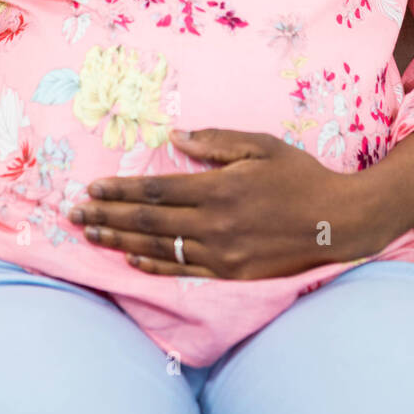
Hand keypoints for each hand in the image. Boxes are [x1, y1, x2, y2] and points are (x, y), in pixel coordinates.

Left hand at [67, 128, 388, 278]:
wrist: (339, 222)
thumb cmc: (301, 176)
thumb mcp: (262, 146)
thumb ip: (216, 142)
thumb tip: (174, 139)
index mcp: (218, 189)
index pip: (155, 191)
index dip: (119, 190)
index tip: (92, 188)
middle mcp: (214, 224)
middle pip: (147, 222)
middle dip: (106, 216)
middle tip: (74, 214)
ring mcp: (222, 254)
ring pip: (158, 249)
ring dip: (120, 242)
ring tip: (91, 235)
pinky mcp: (231, 275)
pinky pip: (183, 272)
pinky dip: (153, 266)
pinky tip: (131, 261)